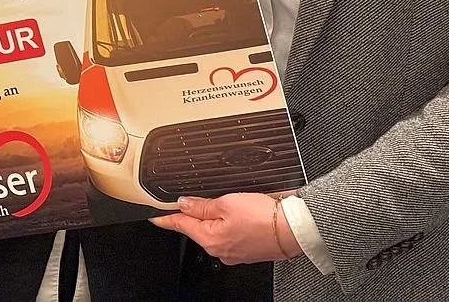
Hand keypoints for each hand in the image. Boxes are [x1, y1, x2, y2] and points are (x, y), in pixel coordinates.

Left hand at [151, 193, 300, 264]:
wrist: (294, 229)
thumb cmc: (264, 217)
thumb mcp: (226, 202)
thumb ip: (201, 204)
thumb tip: (183, 203)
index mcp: (210, 239)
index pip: (179, 224)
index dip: (165, 216)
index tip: (154, 215)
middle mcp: (219, 250)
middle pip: (196, 227)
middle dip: (193, 212)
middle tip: (194, 196)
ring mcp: (233, 251)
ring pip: (213, 230)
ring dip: (212, 216)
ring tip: (226, 202)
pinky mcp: (246, 249)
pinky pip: (228, 234)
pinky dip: (227, 223)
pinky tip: (236, 214)